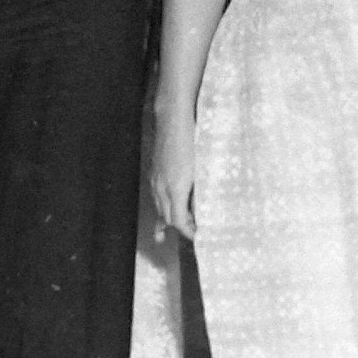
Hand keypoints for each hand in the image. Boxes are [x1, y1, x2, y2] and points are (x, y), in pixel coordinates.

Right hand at [150, 110, 195, 239]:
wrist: (173, 120)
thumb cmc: (192, 141)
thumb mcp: (201, 168)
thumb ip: (200, 189)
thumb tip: (203, 204)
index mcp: (176, 188)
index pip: (178, 221)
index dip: (188, 231)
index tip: (198, 235)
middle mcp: (162, 188)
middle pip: (167, 217)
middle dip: (179, 226)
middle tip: (193, 231)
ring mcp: (156, 181)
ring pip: (159, 208)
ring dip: (166, 221)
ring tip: (163, 237)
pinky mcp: (154, 174)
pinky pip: (155, 197)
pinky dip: (158, 209)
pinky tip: (157, 217)